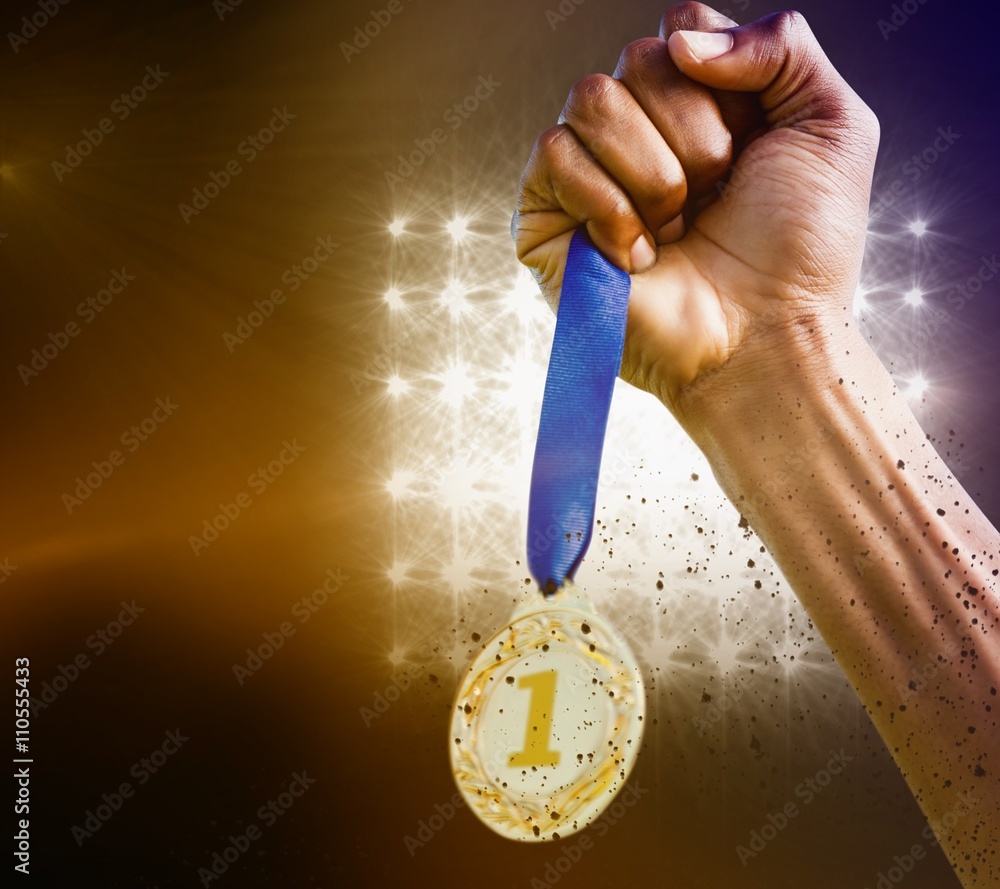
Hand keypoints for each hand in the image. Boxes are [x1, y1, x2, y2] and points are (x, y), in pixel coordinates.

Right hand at [513, 2, 878, 419]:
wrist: (764, 336)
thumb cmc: (800, 249)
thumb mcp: (830, 124)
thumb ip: (781, 43)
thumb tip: (676, 40)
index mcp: (700, 102)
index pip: (678, 30)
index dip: (716, 78)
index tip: (748, 142)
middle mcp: (640, 131)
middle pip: (637, 59)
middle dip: (694, 134)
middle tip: (714, 195)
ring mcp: (590, 173)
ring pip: (592, 99)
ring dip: (653, 173)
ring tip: (677, 227)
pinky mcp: (547, 218)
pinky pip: (553, 153)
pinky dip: (607, 205)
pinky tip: (639, 252)